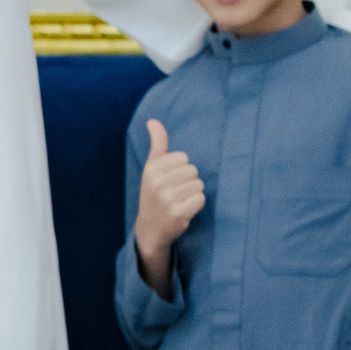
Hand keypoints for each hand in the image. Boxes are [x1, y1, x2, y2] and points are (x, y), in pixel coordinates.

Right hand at [135, 119, 204, 283]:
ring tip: (179, 201)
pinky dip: (196, 204)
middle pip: (193, 171)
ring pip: (198, 184)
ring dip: (192, 193)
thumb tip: (153, 120)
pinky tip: (184, 209)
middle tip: (175, 192)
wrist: (150, 228)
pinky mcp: (179, 213)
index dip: (180, 169)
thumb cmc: (154, 193)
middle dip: (188, 181)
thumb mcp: (152, 168)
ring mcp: (168, 199)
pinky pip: (200, 199)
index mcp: (151, 169)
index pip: (183, 158)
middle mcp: (158, 183)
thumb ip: (157, 144)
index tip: (169, 180)